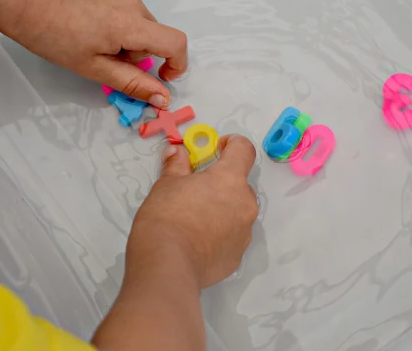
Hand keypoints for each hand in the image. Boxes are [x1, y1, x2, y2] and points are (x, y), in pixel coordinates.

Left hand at [0, 0, 186, 108]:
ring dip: (126, 35)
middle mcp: (132, 1)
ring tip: (92, 37)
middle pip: (154, 34)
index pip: (176, 43)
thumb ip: (133, 82)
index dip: (177, 64)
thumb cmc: (53, 37)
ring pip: (139, 20)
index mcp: (130, 25)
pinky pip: (125, 5)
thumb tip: (163, 98)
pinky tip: (87, 20)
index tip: (161, 76)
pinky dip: (116, 18)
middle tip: (105, 57)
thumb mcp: (93, 68)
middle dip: (138, 52)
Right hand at [128, 135, 258, 287]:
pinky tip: (197, 241)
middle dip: (221, 183)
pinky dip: (219, 234)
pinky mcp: (238, 256)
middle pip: (239, 184)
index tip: (217, 149)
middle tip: (195, 191)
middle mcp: (245, 203)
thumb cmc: (166, 217)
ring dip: (222, 209)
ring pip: (237, 211)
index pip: (244, 150)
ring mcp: (244, 232)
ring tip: (194, 220)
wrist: (167, 266)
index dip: (232, 144)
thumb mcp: (166, 185)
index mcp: (230, 179)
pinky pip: (232, 236)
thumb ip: (176, 166)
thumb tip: (177, 153)